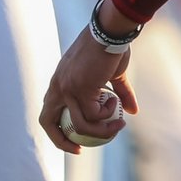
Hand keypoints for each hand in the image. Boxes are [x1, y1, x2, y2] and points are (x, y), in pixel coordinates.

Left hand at [39, 15, 137, 152]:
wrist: (110, 31)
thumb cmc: (110, 47)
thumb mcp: (111, 74)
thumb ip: (119, 94)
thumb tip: (133, 111)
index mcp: (59, 81)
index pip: (47, 111)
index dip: (56, 131)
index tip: (74, 141)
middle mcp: (59, 86)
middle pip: (47, 122)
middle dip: (62, 141)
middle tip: (81, 149)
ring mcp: (68, 88)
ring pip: (80, 125)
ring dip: (103, 129)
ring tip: (119, 121)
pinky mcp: (81, 89)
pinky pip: (95, 115)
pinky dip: (109, 113)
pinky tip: (117, 101)